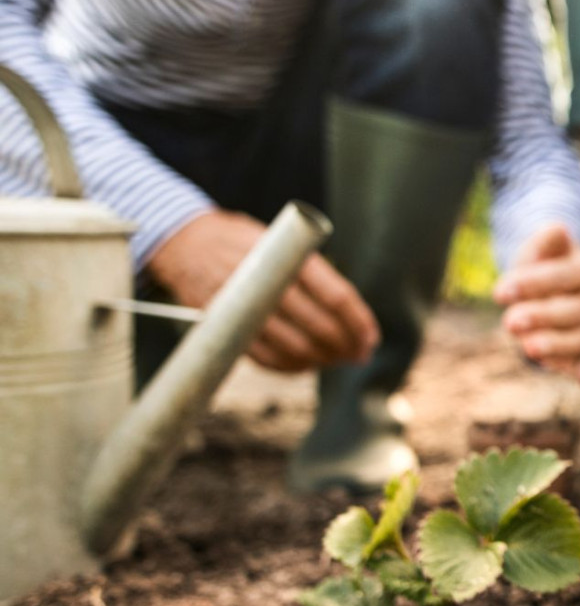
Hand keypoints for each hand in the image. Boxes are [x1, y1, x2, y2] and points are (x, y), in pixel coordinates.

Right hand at [147, 210, 376, 372]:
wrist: (183, 242)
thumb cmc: (243, 241)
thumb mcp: (279, 239)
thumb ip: (311, 270)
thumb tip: (350, 314)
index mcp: (286, 256)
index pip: (336, 296)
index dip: (359, 322)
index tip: (370, 338)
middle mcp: (265, 282)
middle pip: (319, 326)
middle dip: (346, 346)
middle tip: (360, 354)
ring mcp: (243, 306)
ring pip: (294, 347)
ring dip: (323, 360)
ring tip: (338, 360)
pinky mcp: (225, 326)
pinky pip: (265, 359)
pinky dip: (291, 367)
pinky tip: (307, 364)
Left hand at [493, 223, 579, 382]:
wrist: (544, 284)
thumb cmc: (540, 264)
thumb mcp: (539, 247)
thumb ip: (546, 239)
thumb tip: (557, 230)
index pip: (564, 276)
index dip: (534, 283)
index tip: (500, 292)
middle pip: (573, 311)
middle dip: (541, 317)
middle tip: (510, 322)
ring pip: (578, 340)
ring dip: (556, 345)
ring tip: (529, 348)